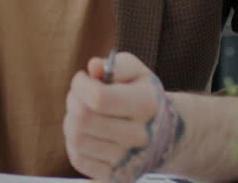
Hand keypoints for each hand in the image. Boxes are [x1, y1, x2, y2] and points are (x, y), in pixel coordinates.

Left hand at [63, 52, 185, 182]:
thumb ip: (116, 65)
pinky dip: (73, 142)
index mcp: (146, 105)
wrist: (167, 135)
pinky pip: (78, 159)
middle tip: (78, 95)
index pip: (98, 98)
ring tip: (81, 113)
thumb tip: (93, 67)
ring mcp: (127, 161)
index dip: (80, 85)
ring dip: (70, 121)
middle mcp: (139, 136)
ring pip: (77, 140)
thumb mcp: (138, 73)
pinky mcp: (116, 176)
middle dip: (73, 101)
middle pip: (83, 119)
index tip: (82, 79)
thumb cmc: (144, 96)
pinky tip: (85, 132)